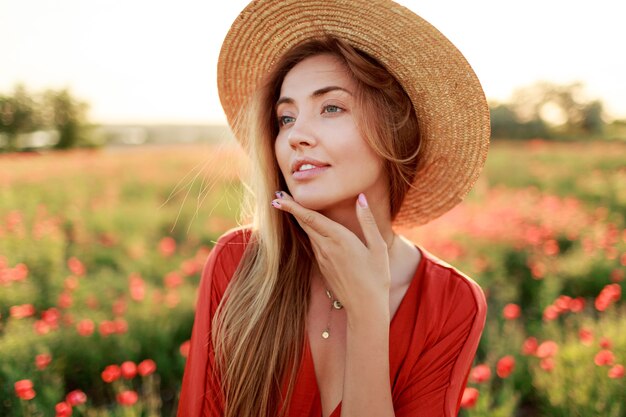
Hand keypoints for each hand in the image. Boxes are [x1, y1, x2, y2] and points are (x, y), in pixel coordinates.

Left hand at [271, 191, 390, 315]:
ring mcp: (322, 259)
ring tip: (290, 207)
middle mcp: (326, 248)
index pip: (311, 218)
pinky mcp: (322, 267)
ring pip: (307, 234)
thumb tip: (361, 198)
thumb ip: (367, 221)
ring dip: (298, 220)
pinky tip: (309, 229)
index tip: (278, 197)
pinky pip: (313, 245)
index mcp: (340, 239)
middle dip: (290, 210)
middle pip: (304, 224)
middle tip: (277, 197)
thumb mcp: (378, 247)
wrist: (365, 307)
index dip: (294, 206)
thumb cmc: (376, 277)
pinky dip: (308, 233)